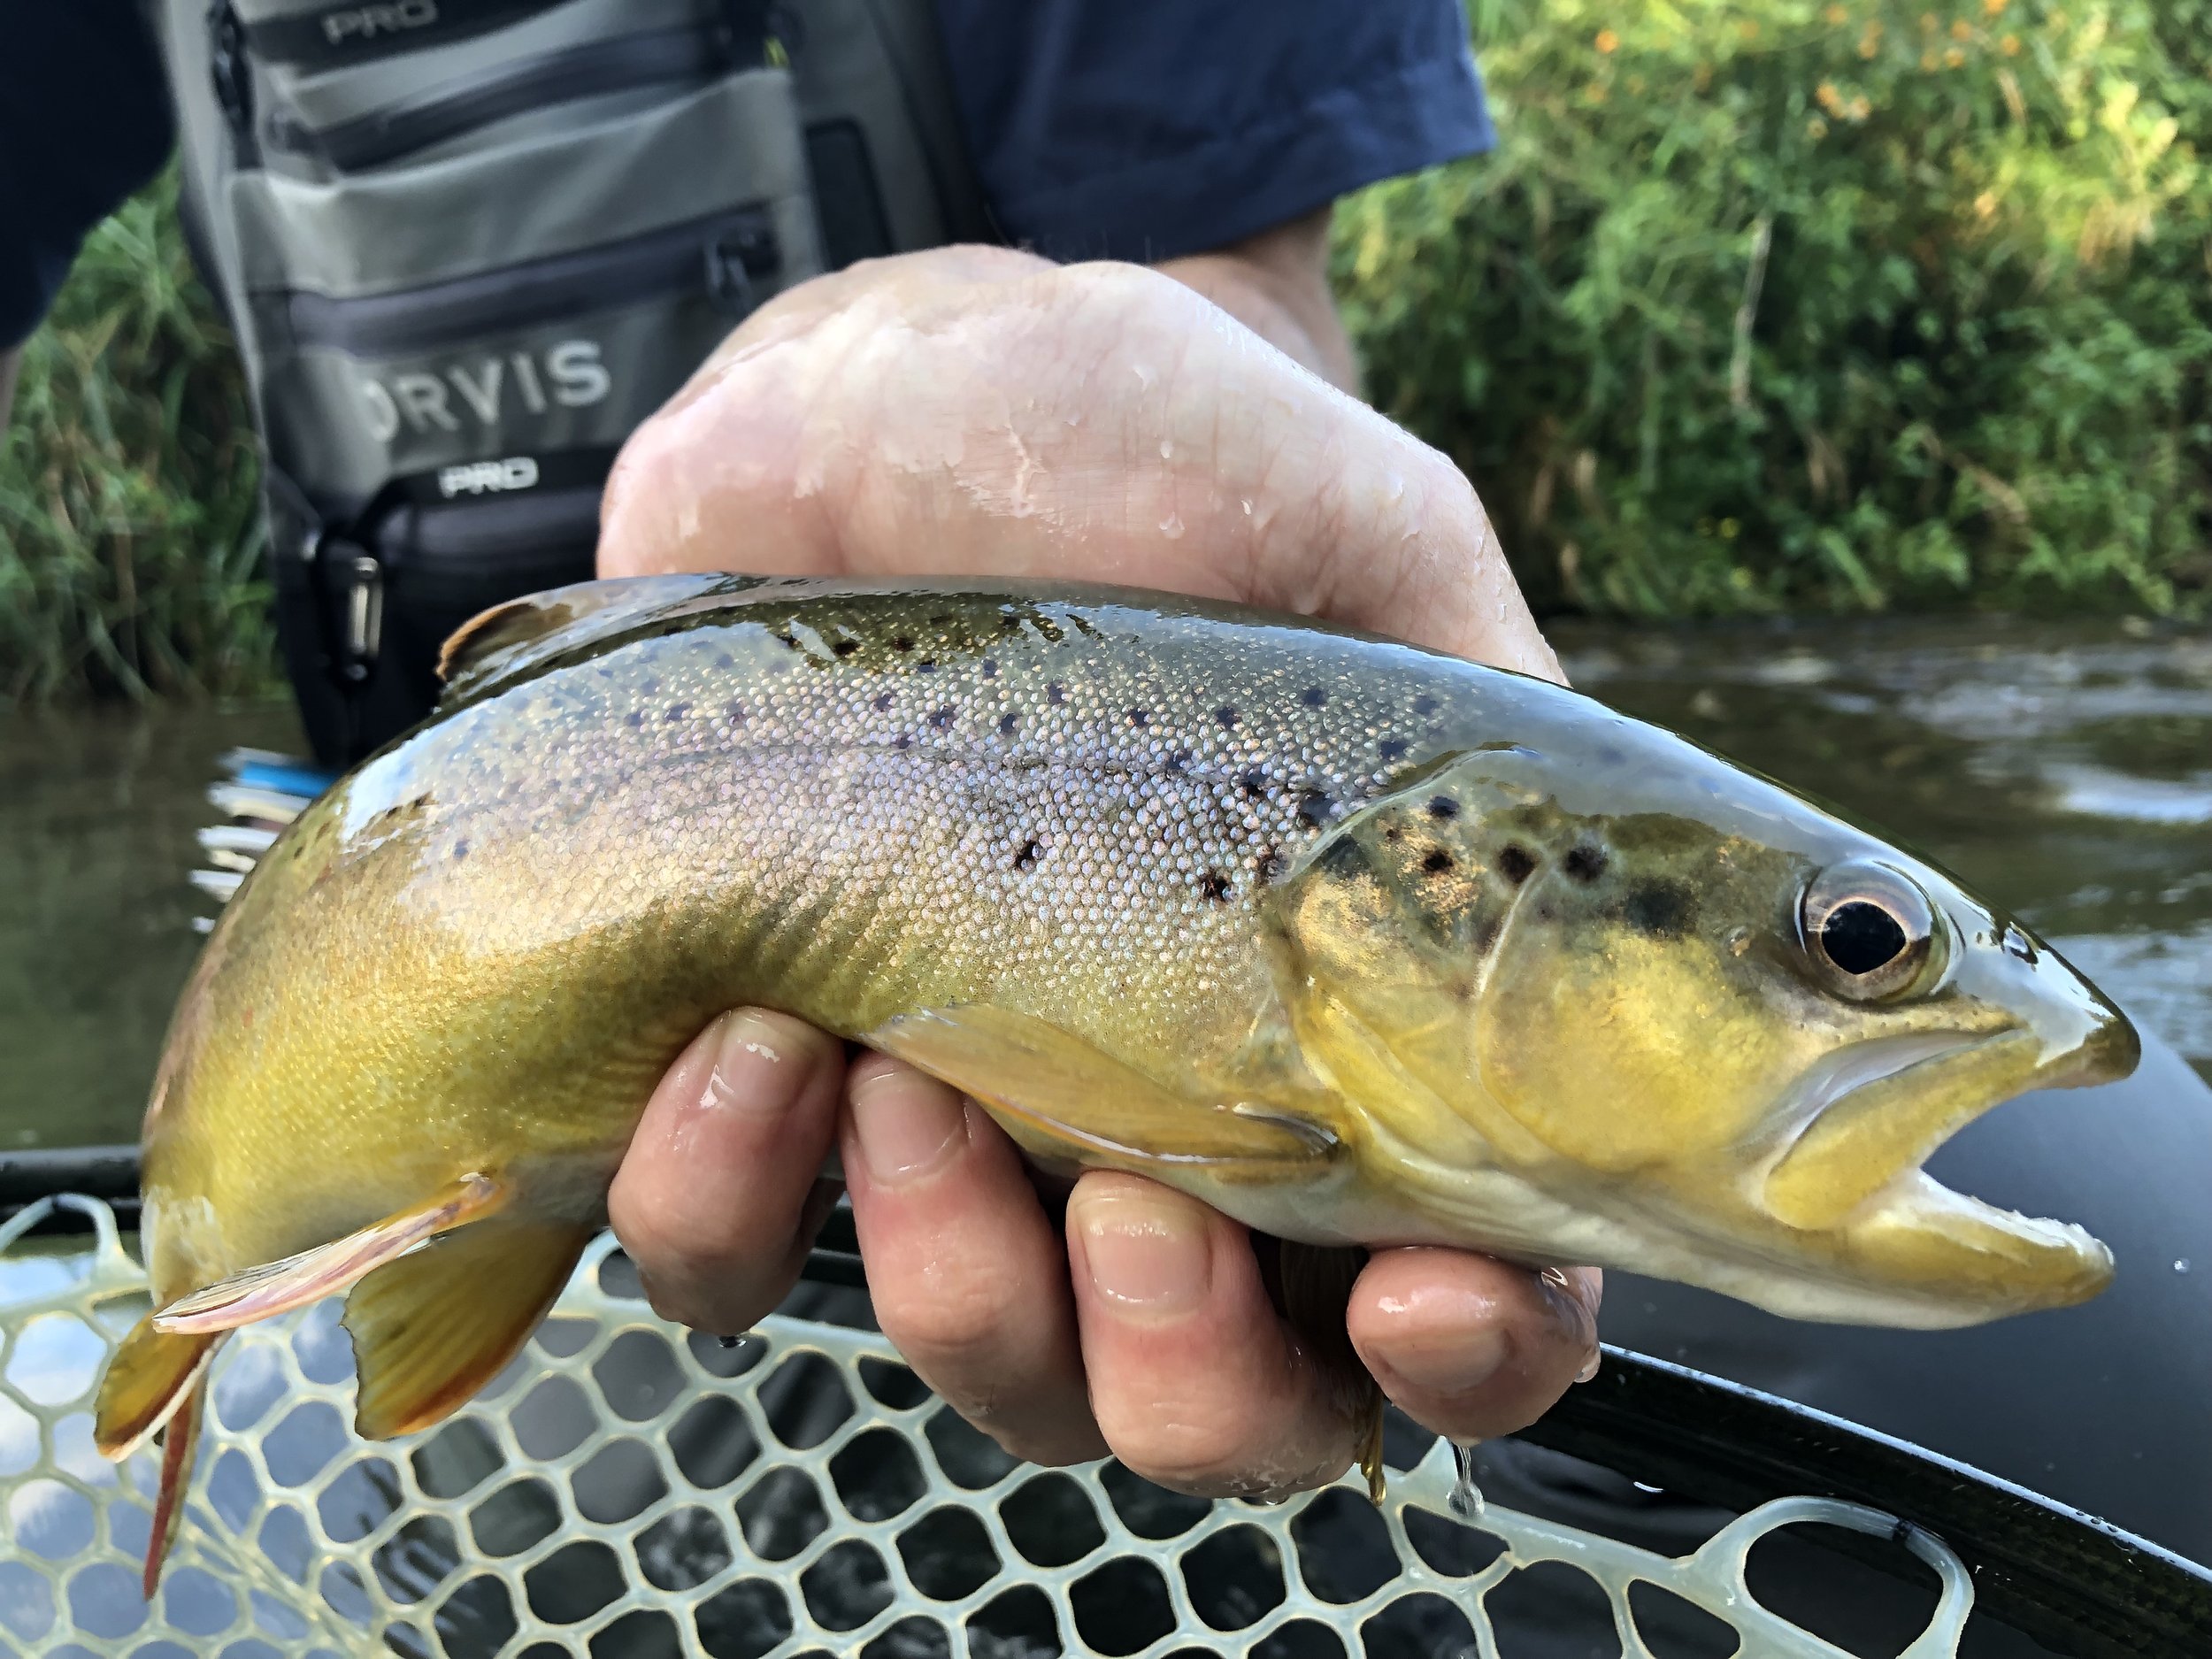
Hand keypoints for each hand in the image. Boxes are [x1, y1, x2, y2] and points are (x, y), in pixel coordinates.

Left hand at [600, 243, 1598, 1496]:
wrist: (888, 394)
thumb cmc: (1149, 446)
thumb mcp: (1370, 534)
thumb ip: (1497, 701)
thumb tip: (1603, 849)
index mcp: (1367, 1038)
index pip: (1474, 1293)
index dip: (1475, 1360)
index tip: (1428, 1294)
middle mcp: (1180, 1126)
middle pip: (1229, 1408)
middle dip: (1192, 1369)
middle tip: (1146, 1200)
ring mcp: (966, 1126)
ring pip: (995, 1364)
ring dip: (959, 1278)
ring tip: (902, 1073)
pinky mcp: (769, 1088)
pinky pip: (728, 1262)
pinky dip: (725, 1203)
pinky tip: (749, 1041)